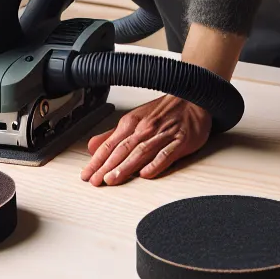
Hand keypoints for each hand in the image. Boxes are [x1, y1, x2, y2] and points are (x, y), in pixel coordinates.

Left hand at [80, 95, 210, 185]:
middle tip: (95, 181)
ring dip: (125, 167)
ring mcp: (163, 135)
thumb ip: (112, 135)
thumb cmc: (164, 111)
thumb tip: (92, 147)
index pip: (109, 145)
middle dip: (106, 166)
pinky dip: (155, 164)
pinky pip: (166, 154)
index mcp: (131, 123)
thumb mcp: (134, 119)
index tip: (86, 174)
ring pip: (141, 152)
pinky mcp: (180, 141)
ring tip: (113, 179)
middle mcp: (145, 128)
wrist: (193, 97)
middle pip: (122, 150)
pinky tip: (146, 174)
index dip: (96, 161)